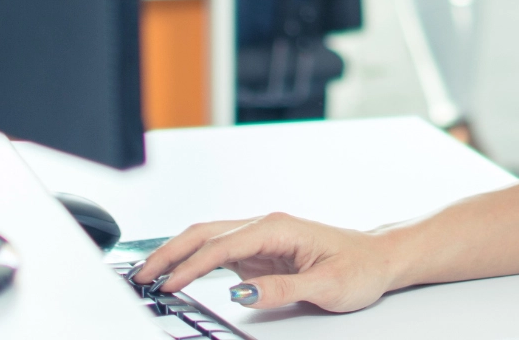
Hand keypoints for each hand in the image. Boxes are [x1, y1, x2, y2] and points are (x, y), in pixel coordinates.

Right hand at [129, 213, 400, 310]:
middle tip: (141, 276)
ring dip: (177, 255)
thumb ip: (282, 289)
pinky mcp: (260, 252)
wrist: (377, 259)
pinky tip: (178, 274)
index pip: (223, 245)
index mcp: (278, 227)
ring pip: (208, 240)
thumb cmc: (359, 266)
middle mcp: (265, 227)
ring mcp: (260, 238)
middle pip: (205, 234)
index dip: (192, 266)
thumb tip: (241, 291)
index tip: (169, 285)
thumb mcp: (326, 284)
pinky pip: (218, 253)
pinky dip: (193, 262)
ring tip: (149, 275)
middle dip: (170, 253)